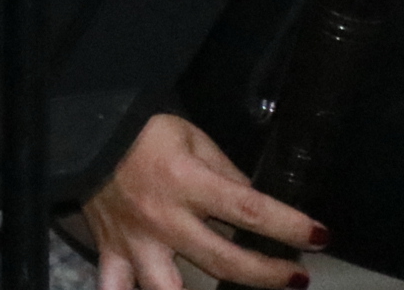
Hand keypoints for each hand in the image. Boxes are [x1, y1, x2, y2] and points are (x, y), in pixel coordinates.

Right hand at [85, 113, 324, 289]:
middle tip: (297, 278)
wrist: (84, 131)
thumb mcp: (191, 137)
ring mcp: (137, 242)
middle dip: (267, 274)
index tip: (320, 236)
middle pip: (223, 261)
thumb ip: (225, 172)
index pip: (249, 210)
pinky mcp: (112, 251)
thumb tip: (256, 204)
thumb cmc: (143, 131)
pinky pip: (114, 289)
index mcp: (187, 181)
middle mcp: (165, 219)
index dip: (290, 226)